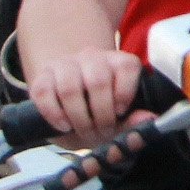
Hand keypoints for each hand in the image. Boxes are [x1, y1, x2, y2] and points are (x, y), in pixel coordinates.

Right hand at [26, 46, 151, 151]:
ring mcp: (64, 65)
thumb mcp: (116, 121)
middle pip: (98, 80)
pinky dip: (54, 114)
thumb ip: (130, 122)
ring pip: (70, 87)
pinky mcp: (41, 77)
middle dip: (101, 114)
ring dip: (78, 117)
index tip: (120, 113)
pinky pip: (44, 92)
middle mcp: (92, 58)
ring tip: (84, 131)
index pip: (127, 66)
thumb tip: (147, 119)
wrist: (68, 107)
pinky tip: (64, 126)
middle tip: (101, 132)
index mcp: (117, 62)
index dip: (124, 92)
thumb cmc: (97, 114)